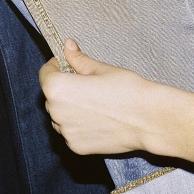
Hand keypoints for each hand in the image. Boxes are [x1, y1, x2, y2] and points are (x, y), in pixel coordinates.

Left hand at [39, 39, 163, 154]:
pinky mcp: (77, 147)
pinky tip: (97, 119)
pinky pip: (70, 133)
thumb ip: (79, 59)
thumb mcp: (101, 68)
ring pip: (59, 116)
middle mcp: (56, 112)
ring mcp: (66, 132)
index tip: (66, 65)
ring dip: (68, 109)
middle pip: (51, 97)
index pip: (45, 74)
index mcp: (58, 88)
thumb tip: (67, 46)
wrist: (148, 119)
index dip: (55, 67)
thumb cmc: (127, 89)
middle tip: (84, 84)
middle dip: (63, 89)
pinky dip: (77, 126)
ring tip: (92, 103)